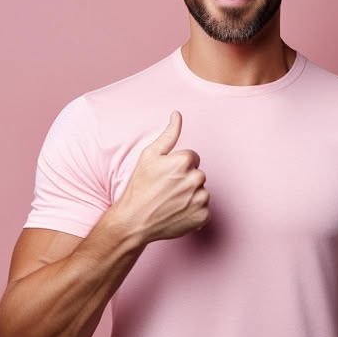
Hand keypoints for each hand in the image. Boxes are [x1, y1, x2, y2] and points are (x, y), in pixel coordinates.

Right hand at [110, 111, 209, 243]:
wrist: (134, 221)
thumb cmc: (140, 187)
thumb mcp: (149, 156)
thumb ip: (168, 134)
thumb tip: (177, 115)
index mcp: (185, 161)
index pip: (192, 158)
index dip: (177, 166)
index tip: (165, 176)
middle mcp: (196, 178)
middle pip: (198, 174)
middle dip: (185, 179)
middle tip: (166, 190)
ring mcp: (201, 199)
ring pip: (202, 191)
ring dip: (191, 195)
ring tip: (171, 202)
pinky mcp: (203, 216)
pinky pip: (204, 209)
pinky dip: (194, 211)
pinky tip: (177, 213)